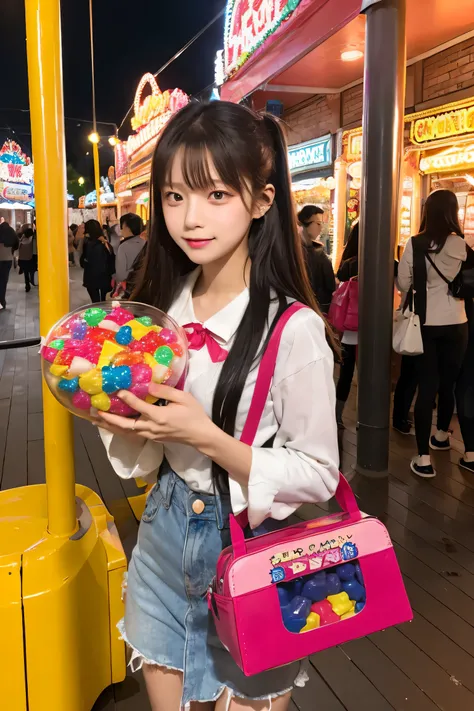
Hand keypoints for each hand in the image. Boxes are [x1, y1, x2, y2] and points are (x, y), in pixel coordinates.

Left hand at [97, 384, 216, 450]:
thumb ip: (165, 391)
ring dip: (110, 426)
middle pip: (125, 425)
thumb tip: (148, 385)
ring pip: (125, 432)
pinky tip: (111, 425)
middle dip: (108, 418)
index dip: (127, 398)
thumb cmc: (193, 414)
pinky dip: (119, 429)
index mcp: (159, 417)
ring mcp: (150, 435)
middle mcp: (151, 428)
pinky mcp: (151, 437)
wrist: (200, 435)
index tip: (117, 390)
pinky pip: (131, 434)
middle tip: (95, 412)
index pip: (139, 407)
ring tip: (96, 420)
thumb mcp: (183, 398)